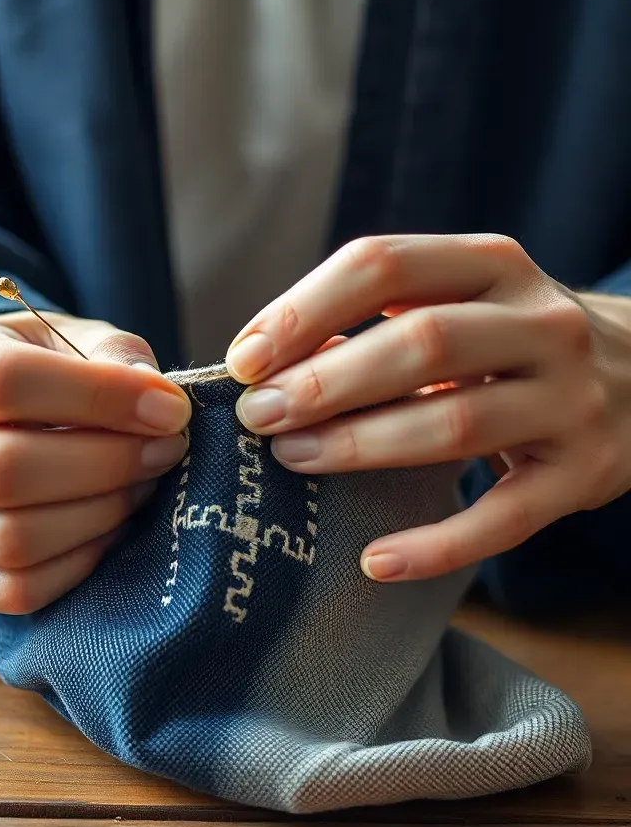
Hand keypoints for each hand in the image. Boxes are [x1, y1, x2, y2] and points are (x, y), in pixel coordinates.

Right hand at [0, 311, 190, 613]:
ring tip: (143, 482)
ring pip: (16, 538)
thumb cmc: (42, 374)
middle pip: (6, 470)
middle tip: (167, 449)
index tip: (170, 408)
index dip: (98, 396)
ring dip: (103, 511)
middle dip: (108, 462)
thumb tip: (158, 405)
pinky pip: (22, 588)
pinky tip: (112, 523)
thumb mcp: (70, 337)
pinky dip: (84, 559)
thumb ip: (113, 356)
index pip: (2, 382)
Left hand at [225, 234, 630, 581]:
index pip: (386, 264)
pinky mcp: (582, 476)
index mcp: (495, 264)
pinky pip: (503, 519)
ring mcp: (570, 401)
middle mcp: (543, 325)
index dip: (303, 309)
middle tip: (258, 416)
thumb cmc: (516, 343)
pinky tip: (375, 561)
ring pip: (457, 424)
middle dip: (326, 381)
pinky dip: (435, 546)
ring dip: (362, 444)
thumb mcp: (465, 305)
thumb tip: (271, 363)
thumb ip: (382, 321)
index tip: (244, 359)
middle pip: (422, 343)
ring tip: (293, 459)